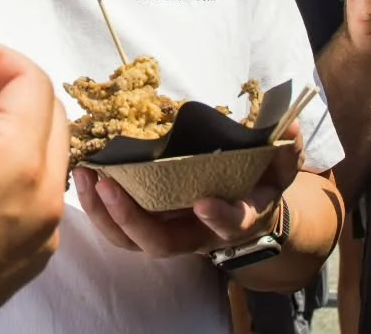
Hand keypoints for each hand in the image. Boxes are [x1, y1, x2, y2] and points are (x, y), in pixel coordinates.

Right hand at [0, 41, 66, 333]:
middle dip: (10, 88)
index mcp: (20, 161)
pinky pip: (38, 193)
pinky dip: (14, 167)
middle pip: (50, 115)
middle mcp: (47, 196)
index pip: (33, 81)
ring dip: (14, 127)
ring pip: (47, 154)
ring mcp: (45, 231)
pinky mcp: (32, 255)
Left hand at [72, 123, 305, 257]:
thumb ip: (285, 150)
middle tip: (108, 186)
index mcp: (234, 220)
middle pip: (161, 243)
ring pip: (130, 240)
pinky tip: (82, 175)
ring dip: (102, 213)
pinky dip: (95, 206)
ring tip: (84, 177)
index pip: (231, 226)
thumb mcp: (279, 167)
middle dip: (131, 219)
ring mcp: (167, 232)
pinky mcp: (145, 223)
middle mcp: (197, 235)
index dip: (221, 218)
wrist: (243, 210)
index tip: (205, 203)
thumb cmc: (257, 183)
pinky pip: (116, 226)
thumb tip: (289, 126)